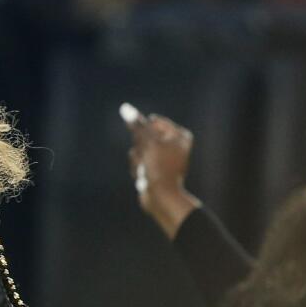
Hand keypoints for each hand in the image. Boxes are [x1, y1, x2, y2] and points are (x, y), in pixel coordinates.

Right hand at [122, 105, 202, 239]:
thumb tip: (126, 108)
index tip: (146, 144)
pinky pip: (139, 162)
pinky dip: (137, 168)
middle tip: (146, 159)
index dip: (144, 132)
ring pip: (138, 150)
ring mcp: (163, 158)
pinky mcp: (154, 170)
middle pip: (144, 136)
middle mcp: (173, 145)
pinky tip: (142, 177)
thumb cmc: (159, 169)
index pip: (153, 122)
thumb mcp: (148, 143)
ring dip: (136, 160)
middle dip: (139, 148)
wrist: (161, 198)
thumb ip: (137, 125)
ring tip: (144, 170)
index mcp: (179, 135)